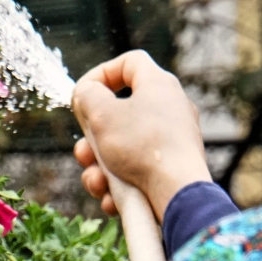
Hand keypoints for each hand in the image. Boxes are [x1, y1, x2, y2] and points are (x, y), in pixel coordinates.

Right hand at [72, 50, 212, 220]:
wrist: (178, 192)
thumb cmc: (141, 147)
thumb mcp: (101, 113)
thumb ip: (86, 95)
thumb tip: (86, 95)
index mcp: (159, 85)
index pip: (129, 62)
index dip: (101, 73)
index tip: (83, 93)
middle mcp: (170, 109)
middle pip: (119, 114)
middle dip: (92, 138)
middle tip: (84, 152)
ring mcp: (173, 141)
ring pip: (122, 148)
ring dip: (100, 167)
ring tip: (97, 181)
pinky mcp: (172, 168)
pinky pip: (136, 171)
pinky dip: (119, 185)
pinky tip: (111, 198)